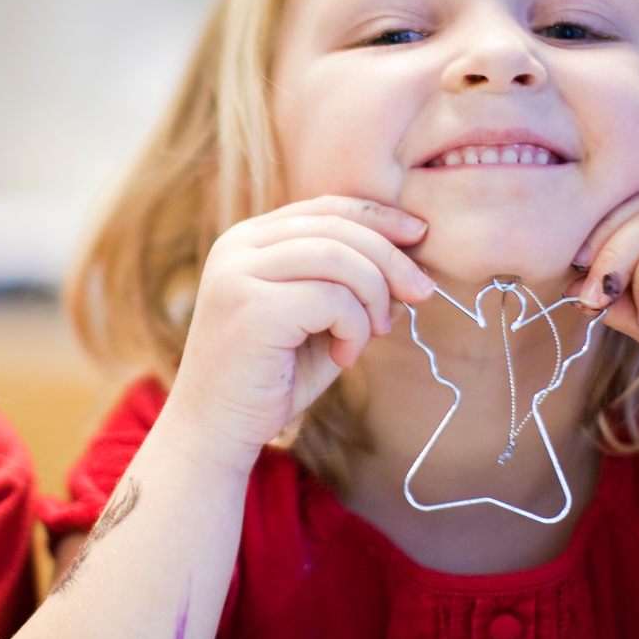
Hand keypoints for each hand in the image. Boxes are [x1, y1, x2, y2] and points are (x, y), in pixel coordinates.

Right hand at [166, 196, 433, 451]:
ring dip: (374, 297)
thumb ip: (350, 286)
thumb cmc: (271, 378)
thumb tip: (408, 261)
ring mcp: (239, 273)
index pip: (325, 208)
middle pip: (337, 227)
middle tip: (422, 293)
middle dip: (391, 258)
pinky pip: (331, 299)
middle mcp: (237, 246)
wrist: (216, 430)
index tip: (420, 235)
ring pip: (338, 257)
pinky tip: (345, 357)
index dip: (378, 216)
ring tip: (375, 333)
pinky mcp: (251, 307)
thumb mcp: (318, 321)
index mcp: (249, 240)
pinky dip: (354, 328)